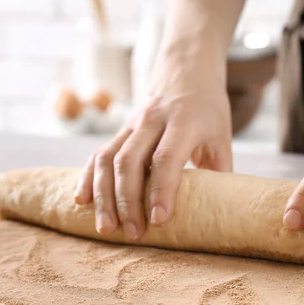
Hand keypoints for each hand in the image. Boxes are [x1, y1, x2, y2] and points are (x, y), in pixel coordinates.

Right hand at [74, 59, 231, 240]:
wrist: (187, 70)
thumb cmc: (209, 109)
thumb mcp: (221, 136)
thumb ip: (219, 171)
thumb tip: (221, 213)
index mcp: (184, 122)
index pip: (166, 158)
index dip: (161, 190)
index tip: (159, 220)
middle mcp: (153, 121)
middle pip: (129, 161)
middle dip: (127, 201)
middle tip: (132, 234)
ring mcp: (132, 124)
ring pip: (107, 159)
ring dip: (104, 196)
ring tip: (106, 228)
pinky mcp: (121, 129)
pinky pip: (97, 153)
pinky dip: (87, 178)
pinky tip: (82, 201)